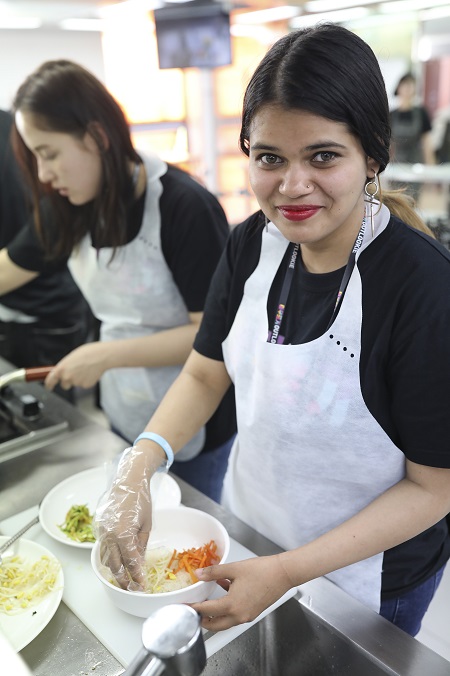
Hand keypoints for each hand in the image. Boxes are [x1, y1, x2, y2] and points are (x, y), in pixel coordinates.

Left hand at [45, 342, 107, 389]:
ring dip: (79, 379)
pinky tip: (91, 372)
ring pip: (75, 384)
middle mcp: (67, 377)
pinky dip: (87, 380)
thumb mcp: (71, 357)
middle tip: (76, 372)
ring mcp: (76, 382)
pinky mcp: (85, 385)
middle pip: (64, 385)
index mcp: (61, 368)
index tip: (49, 387)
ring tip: (86, 369)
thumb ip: (65, 366)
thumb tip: (63, 372)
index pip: (50, 380)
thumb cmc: (87, 353)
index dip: (49, 385)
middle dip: (68, 381)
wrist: (101, 356)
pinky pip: (84, 384)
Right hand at [94, 447, 157, 589]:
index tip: (141, 586)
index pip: (130, 561)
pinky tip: (118, 562)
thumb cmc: (141, 500)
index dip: (136, 576)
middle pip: (114, 565)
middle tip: (132, 589)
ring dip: (115, 570)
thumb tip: (139, 563)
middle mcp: (109, 534)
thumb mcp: (146, 525)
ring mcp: (101, 531)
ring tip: (125, 579)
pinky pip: (102, 547)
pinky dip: (109, 556)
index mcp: (123, 533)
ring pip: (105, 558)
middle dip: (123, 579)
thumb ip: (141, 545)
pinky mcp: (98, 527)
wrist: (127, 482)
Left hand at [190, 554, 294, 631]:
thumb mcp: (234, 568)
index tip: (184, 606)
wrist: (282, 574)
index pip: (206, 611)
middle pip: (215, 625)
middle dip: (202, 620)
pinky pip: (235, 615)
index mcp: (232, 605)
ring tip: (206, 604)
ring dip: (214, 616)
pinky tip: (225, 591)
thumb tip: (199, 574)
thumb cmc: (261, 571)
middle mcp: (239, 615)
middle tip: (193, 611)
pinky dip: (226, 609)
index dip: (193, 608)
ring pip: (225, 622)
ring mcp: (247, 616)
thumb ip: (214, 572)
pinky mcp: (252, 613)